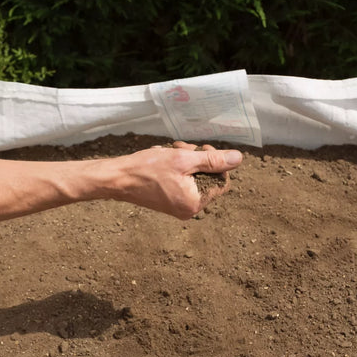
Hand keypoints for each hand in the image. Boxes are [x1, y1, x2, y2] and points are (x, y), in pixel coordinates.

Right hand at [109, 141, 242, 219]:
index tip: (201, 148)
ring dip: (186, 160)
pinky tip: (165, 158)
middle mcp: (189, 209)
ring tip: (171, 150)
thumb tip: (238, 159)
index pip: (222, 180)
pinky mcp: (170, 202)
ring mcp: (179, 207)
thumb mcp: (184, 159)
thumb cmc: (148, 169)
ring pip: (195, 177)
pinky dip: (178, 168)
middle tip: (182, 147)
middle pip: (208, 178)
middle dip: (198, 158)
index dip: (216, 161)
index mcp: (195, 203)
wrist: (118, 179)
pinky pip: (183, 182)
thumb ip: (213, 160)